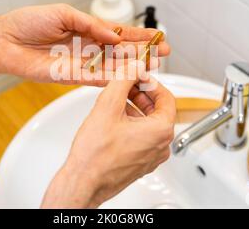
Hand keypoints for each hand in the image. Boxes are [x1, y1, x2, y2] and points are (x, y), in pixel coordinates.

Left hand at [0, 4, 170, 85]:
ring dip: (132, 66)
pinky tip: (128, 77)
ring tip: (152, 66)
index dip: (139, 36)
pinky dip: (112, 78)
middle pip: (120, 52)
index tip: (157, 37)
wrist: (6, 39)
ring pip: (112, 66)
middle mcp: (87, 47)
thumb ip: (91, 25)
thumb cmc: (30, 21)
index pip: (119, 33)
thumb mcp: (65, 13)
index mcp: (87, 29)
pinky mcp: (70, 76)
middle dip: (142, 52)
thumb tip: (115, 35)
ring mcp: (81, 63)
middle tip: (163, 54)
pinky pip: (95, 78)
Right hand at [41, 65, 175, 207]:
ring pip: (149, 124)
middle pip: (157, 110)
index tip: (136, 76)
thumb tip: (135, 66)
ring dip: (134, 109)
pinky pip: (142, 138)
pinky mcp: (140, 164)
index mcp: (161, 131)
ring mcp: (151, 157)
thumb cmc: (95, 154)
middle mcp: (161, 146)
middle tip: (124, 86)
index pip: (166, 97)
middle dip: (140, 95)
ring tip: (115, 102)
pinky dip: (131, 125)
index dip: (150, 83)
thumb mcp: (108, 106)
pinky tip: (113, 121)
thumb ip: (124, 80)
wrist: (83, 182)